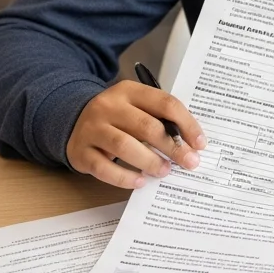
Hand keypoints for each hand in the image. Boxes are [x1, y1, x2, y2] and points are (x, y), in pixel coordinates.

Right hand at [66, 81, 205, 188]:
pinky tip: (140, 182)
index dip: (187, 124)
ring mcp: (92, 128)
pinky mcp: (80, 151)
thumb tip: (192, 145)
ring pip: (124, 146)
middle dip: (173, 147)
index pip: (165, 103)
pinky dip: (124, 178)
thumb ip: (161, 119)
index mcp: (129, 91)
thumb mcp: (137, 107)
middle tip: (189, 162)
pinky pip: (103, 168)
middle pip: (147, 126)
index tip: (200, 144)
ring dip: (149, 162)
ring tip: (164, 171)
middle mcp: (108, 106)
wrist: (73, 120)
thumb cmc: (118, 117)